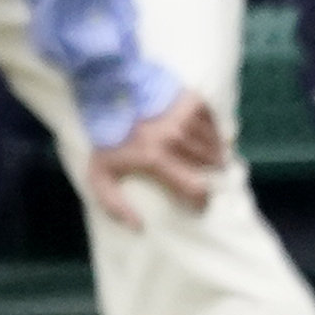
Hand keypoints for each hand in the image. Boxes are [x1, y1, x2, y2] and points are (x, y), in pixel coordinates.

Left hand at [82, 93, 229, 227]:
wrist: (108, 87)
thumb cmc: (104, 132)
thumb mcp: (99, 172)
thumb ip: (114, 203)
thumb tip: (138, 226)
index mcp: (157, 158)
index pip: (194, 188)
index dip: (202, 200)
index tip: (200, 204)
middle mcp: (176, 139)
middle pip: (209, 165)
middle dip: (209, 174)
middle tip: (205, 176)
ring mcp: (186, 118)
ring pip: (214, 145)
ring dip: (214, 154)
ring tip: (210, 160)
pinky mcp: (192, 100)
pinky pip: (214, 123)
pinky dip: (214, 133)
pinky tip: (209, 137)